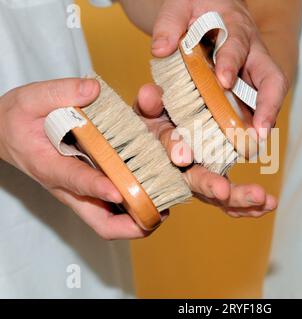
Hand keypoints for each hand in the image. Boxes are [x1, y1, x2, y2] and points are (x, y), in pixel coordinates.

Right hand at [0, 78, 149, 239]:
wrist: (6, 134)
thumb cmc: (18, 118)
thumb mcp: (31, 98)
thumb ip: (60, 92)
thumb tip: (94, 89)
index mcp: (51, 166)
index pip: (76, 181)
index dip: (97, 188)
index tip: (118, 190)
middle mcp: (69, 188)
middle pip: (101, 223)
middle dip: (131, 226)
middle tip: (159, 214)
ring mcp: (81, 193)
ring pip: (111, 221)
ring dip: (138, 220)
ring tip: (165, 208)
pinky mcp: (89, 190)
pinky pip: (113, 209)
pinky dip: (134, 207)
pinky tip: (155, 193)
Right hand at [135, 83, 277, 216]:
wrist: (172, 123)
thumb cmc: (160, 114)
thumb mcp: (153, 105)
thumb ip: (150, 101)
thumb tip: (150, 93)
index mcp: (164, 148)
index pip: (168, 148)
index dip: (175, 150)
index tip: (183, 156)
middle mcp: (181, 170)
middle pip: (195, 181)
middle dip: (210, 186)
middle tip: (224, 191)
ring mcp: (200, 180)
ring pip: (218, 196)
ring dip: (240, 200)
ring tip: (263, 200)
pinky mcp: (216, 185)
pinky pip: (231, 200)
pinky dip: (250, 204)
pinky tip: (269, 205)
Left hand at [151, 0, 288, 137]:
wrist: (210, 10)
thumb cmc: (197, 7)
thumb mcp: (179, 5)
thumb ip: (170, 23)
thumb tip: (161, 49)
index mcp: (236, 28)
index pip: (239, 46)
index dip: (231, 63)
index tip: (222, 82)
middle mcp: (253, 54)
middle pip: (271, 79)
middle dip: (268, 106)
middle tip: (260, 132)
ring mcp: (253, 73)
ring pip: (268, 97)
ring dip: (264, 123)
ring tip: (253, 146)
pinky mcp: (247, 87)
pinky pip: (254, 107)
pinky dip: (252, 126)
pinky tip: (242, 144)